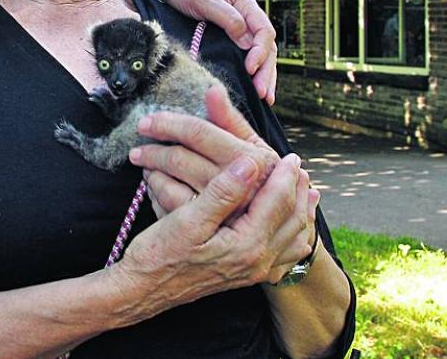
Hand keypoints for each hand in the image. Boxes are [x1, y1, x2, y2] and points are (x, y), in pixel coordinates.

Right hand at [115, 153, 313, 312]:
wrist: (142, 291)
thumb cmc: (159, 255)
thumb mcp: (187, 220)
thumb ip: (222, 192)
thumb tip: (249, 164)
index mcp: (246, 245)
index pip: (277, 202)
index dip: (285, 176)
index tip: (289, 155)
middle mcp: (256, 262)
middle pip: (292, 220)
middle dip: (297, 191)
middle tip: (298, 167)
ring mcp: (252, 272)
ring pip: (291, 238)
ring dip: (299, 211)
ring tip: (304, 191)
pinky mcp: (245, 275)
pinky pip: (282, 254)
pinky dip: (291, 234)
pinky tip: (288, 226)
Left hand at [129, 86, 278, 215]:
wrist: (263, 223)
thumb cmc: (256, 176)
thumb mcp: (251, 147)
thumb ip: (230, 120)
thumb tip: (212, 89)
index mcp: (251, 158)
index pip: (199, 132)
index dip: (169, 123)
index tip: (147, 122)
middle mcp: (237, 186)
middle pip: (180, 159)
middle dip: (153, 151)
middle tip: (137, 149)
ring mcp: (220, 211)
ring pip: (169, 185)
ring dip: (152, 171)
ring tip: (145, 164)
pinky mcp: (205, 230)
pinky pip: (167, 206)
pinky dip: (155, 192)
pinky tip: (153, 184)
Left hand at [160, 0, 276, 102]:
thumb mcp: (204, 0)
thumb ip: (226, 17)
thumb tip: (247, 42)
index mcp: (246, 5)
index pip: (264, 30)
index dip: (260, 51)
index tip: (250, 68)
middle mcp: (248, 19)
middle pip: (267, 47)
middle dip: (266, 70)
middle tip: (262, 93)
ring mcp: (243, 32)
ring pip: (262, 56)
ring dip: (265, 77)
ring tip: (265, 98)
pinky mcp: (233, 43)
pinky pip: (249, 60)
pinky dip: (255, 75)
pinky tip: (255, 91)